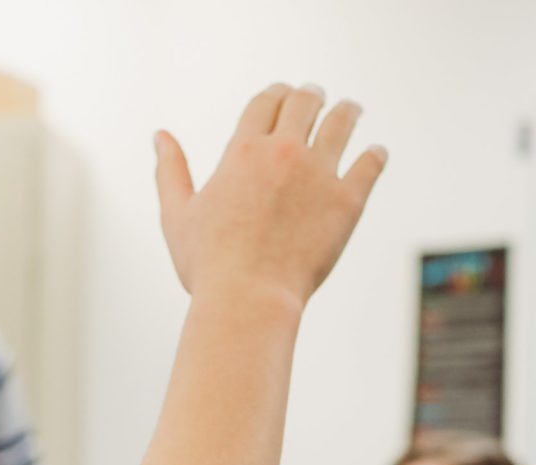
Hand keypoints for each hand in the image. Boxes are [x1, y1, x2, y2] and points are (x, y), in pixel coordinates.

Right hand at [154, 84, 386, 307]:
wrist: (248, 300)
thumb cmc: (208, 266)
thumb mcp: (178, 215)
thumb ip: (170, 171)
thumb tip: (159, 136)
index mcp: (243, 150)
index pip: (266, 101)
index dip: (276, 93)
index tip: (283, 94)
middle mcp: (284, 152)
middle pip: (304, 103)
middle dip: (311, 95)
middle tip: (317, 97)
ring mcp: (319, 175)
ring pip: (341, 123)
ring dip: (347, 111)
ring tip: (351, 110)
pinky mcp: (347, 202)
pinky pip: (370, 165)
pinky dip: (375, 155)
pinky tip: (376, 152)